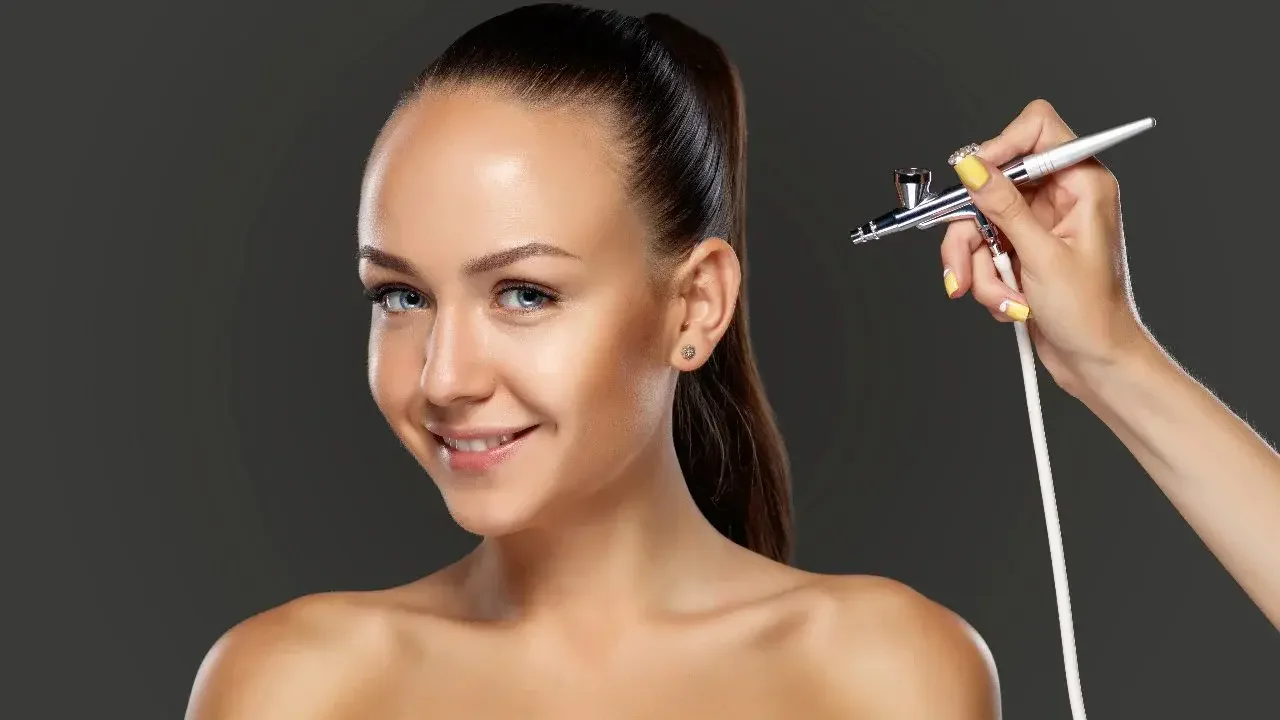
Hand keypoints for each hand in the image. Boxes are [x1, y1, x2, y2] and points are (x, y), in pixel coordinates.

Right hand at [939, 99, 1155, 397]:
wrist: (1095, 360)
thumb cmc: (1091, 314)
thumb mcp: (1041, 255)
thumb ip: (1003, 206)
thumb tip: (973, 167)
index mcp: (1082, 183)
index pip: (1036, 129)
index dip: (1000, 147)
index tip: (973, 179)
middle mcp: (1059, 197)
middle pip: (991, 185)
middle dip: (974, 233)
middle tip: (965, 264)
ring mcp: (1036, 224)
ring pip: (978, 224)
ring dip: (981, 268)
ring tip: (1004, 300)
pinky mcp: (1020, 250)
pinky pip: (982, 251)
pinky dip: (986, 281)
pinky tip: (1010, 304)